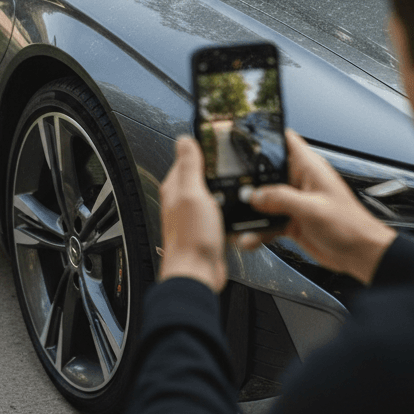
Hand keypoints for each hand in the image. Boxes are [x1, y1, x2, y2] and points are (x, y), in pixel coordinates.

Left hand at [158, 136, 227, 292]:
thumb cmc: (191, 238)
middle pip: (203, 176)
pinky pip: (221, 214)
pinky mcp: (206, 230)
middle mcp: (182, 201)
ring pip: (214, 195)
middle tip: (234, 170)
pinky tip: (238, 213)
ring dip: (227, 193)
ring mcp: (194, 216)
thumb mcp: (192, 193)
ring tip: (238, 192)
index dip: (205, 151)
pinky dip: (230, 212)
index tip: (221, 147)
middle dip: (219, 173)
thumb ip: (188, 166)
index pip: (187, 158)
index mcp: (175, 187)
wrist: (197, 274)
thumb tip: (184, 139)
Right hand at [237, 130, 396, 284]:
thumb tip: (256, 196)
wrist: (359, 254)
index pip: (285, 140)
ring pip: (263, 200)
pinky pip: (267, 222)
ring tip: (237, 220)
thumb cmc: (349, 226)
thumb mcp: (313, 208)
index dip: (265, 135)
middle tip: (230, 187)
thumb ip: (281, 199)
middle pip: (267, 172)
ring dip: (251, 211)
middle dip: (248, 180)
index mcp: (309, 168)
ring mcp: (294, 202)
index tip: (243, 137)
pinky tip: (249, 238)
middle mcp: (299, 182)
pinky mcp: (291, 220)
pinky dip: (257, 230)